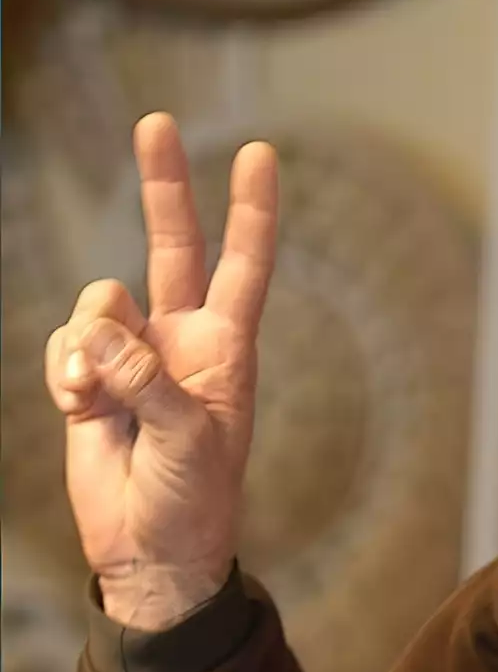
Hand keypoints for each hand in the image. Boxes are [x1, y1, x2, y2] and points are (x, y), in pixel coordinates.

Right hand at [44, 113, 278, 631]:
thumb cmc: (195, 500)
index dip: (251, 210)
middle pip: (172, 245)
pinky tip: (76, 410)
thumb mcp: (189, 440)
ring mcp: (133, 355)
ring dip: (88, 344)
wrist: (150, 550)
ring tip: (96, 398)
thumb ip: (148, 382)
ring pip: (98, 304)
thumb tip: (104, 333)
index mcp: (227, 348)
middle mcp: (182, 339)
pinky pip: (65, 344)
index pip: (245, 264)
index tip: (260, 153)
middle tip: (157, 121)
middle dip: (163, 186)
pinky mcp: (89, 377)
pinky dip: (63, 373)